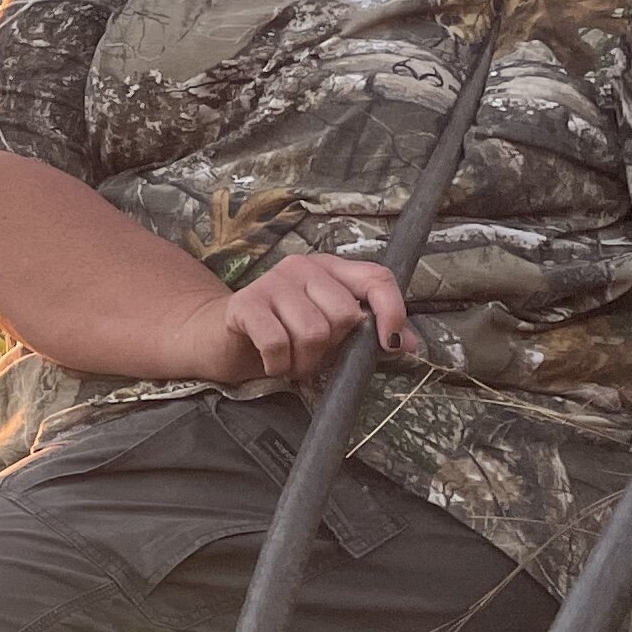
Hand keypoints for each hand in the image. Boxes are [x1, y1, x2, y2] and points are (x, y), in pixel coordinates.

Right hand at [181, 250, 418, 384]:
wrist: (221, 340)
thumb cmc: (281, 336)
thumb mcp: (330, 338)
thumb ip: (366, 338)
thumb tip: (410, 344)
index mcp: (332, 270)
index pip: (377, 277)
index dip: (392, 310)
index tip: (391, 344)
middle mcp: (304, 267)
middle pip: (343, 314)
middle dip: (331, 350)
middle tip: (311, 358)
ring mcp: (273, 282)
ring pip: (313, 332)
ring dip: (303, 362)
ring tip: (290, 362)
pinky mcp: (246, 303)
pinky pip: (277, 342)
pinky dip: (278, 364)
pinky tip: (272, 363)